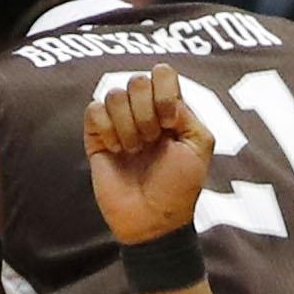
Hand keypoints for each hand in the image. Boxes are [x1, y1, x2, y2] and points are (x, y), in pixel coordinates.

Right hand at [84, 66, 213, 245]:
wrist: (153, 219)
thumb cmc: (179, 186)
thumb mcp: (199, 146)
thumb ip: (187, 112)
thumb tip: (162, 98)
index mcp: (169, 108)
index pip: (162, 73)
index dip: (164, 94)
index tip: (170, 124)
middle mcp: (142, 111)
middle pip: (137, 81)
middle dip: (146, 113)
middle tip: (152, 141)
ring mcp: (118, 122)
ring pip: (113, 94)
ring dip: (127, 126)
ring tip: (135, 151)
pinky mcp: (96, 137)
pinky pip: (94, 111)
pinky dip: (107, 130)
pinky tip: (116, 151)